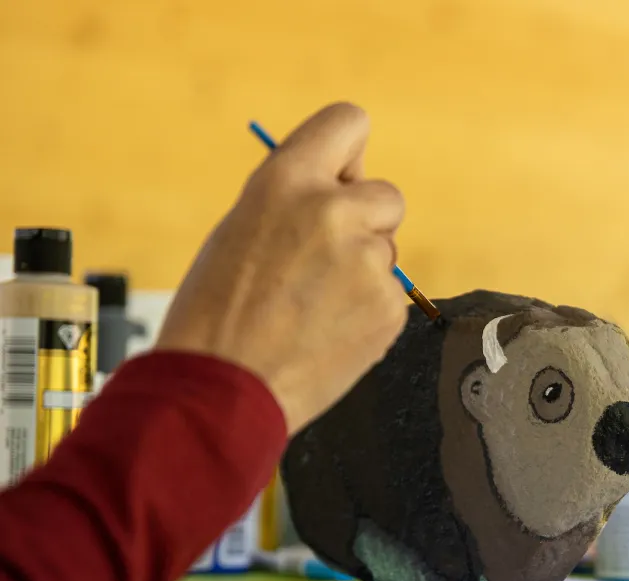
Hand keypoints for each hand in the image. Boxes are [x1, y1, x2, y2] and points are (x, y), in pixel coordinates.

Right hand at [156, 103, 408, 433]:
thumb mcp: (241, 226)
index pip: (349, 122)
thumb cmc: (216, 311)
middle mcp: (335, 211)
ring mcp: (368, 261)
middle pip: (388, 196)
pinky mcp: (389, 308)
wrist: (221, 389)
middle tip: (323, 260)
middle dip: (367, 222)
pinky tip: (326, 332)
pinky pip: (390, 296)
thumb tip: (348, 183)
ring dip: (363, 272)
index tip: (342, 177)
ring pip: (387, 251)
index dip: (348, 155)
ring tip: (311, 307)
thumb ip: (296, 200)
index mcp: (287, 180)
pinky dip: (366, 312)